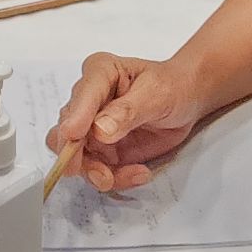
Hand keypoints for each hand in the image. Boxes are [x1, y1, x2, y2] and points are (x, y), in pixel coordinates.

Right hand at [46, 52, 212, 192]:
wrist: (186, 100)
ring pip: (77, 157)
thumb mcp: (157, 94)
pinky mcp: (102, 149)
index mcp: (99, 73)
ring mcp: (91, 128)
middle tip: (102, 174)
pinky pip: (97, 170)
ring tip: (133, 174)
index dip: (75, 118)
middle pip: (66, 131)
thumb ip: (127, 111)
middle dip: (80, 157)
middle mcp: (88, 100)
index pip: (81, 97)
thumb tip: (99, 130)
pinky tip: (139, 172)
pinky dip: (117, 178)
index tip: (73, 136)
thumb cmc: (172, 86)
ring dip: (99, 173)